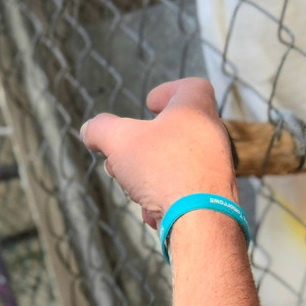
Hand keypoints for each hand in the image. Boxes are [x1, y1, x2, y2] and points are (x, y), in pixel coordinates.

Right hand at [80, 78, 237, 228]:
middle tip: (124, 153)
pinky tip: (153, 212)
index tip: (150, 104)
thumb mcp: (119, 141)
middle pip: (176, 130)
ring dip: (150, 174)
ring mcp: (216, 167)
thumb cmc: (163, 169)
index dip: (168, 90)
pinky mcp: (215, 197)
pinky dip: (165, 197)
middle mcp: (212, 136)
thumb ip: (101, 130)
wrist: (200, 219)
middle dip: (143, 143)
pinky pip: (186, 190)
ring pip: (177, 163)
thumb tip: (89, 130)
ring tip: (134, 189)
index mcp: (195, 110)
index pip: (192, 86)